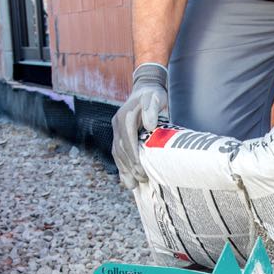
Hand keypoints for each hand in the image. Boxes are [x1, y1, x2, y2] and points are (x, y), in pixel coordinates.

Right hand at [111, 63, 168, 188]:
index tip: (141, 170)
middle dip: (129, 167)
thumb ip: (152, 109)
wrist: (146, 88)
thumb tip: (149, 125)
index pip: (127, 141)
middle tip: (140, 180)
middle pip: (121, 150)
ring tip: (131, 185)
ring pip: (117, 153)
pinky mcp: (120, 134)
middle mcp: (117, 124)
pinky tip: (126, 178)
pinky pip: (118, 152)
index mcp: (125, 117)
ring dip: (123, 170)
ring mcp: (117, 129)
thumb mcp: (156, 97)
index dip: (133, 157)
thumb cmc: (154, 94)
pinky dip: (122, 166)